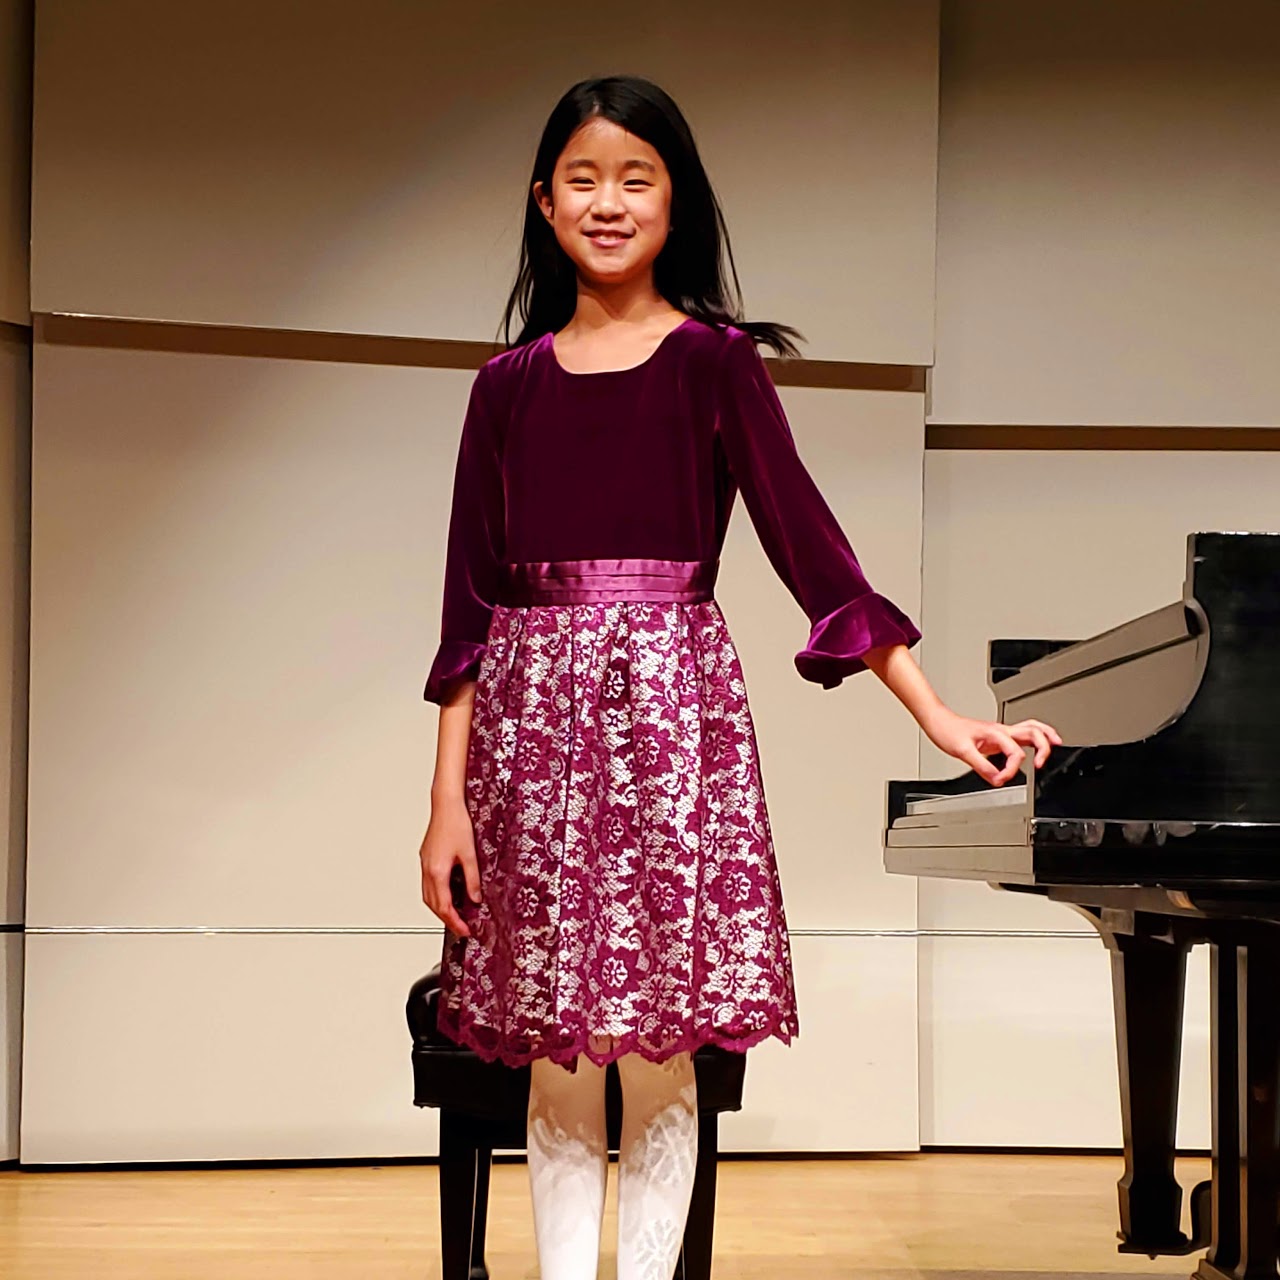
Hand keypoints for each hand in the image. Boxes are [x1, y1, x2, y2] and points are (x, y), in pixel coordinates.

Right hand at [419, 796, 481, 936]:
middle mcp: (428, 870)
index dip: (455, 922)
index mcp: (437, 871)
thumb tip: (475, 899)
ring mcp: (425, 864)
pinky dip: (437, 895)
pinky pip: (428, 884)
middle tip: (461, 928)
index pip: (445, 906)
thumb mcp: (470, 854)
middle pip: (433, 905)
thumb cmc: (457, 823)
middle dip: (447, 920)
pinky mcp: (426, 858)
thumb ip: (472, 879)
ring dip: (440, 909)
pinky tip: (448, 894)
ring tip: (455, 915)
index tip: (465, 930)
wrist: (446, 804)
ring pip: (428, 896)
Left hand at [923, 709, 1062, 786]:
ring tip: (1056, 744)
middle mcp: (1001, 731)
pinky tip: (1034, 747)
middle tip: (1042, 764)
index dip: (1011, 770)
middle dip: (1043, 748)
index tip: (1001, 780)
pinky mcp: (997, 735)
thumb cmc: (948, 731)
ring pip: (1031, 728)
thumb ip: (981, 766)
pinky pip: (1021, 734)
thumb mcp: (962, 751)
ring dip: (1045, 737)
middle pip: (1034, 733)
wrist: (939, 721)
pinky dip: (1034, 738)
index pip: (1015, 753)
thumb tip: (997, 780)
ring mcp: (1001, 731)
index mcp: (996, 733)